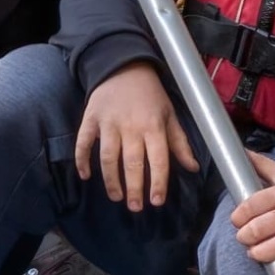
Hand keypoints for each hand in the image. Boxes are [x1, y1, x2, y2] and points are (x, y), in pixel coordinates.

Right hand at [75, 63, 198, 210]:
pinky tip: (85, 175)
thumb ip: (179, 142)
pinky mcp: (90, 119)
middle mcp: (131, 126)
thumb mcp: (170, 115)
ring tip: (116, 197)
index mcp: (154, 126)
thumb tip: (193, 167)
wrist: (123, 66)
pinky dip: (82, 159)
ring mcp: (108, 123)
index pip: (157, 159)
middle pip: (131, 163)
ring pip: (108, 157)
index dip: (157, 182)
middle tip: (135, 207)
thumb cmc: (151, 95)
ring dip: (111, 180)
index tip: (156, 201)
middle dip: (133, 188)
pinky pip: (83, 142)